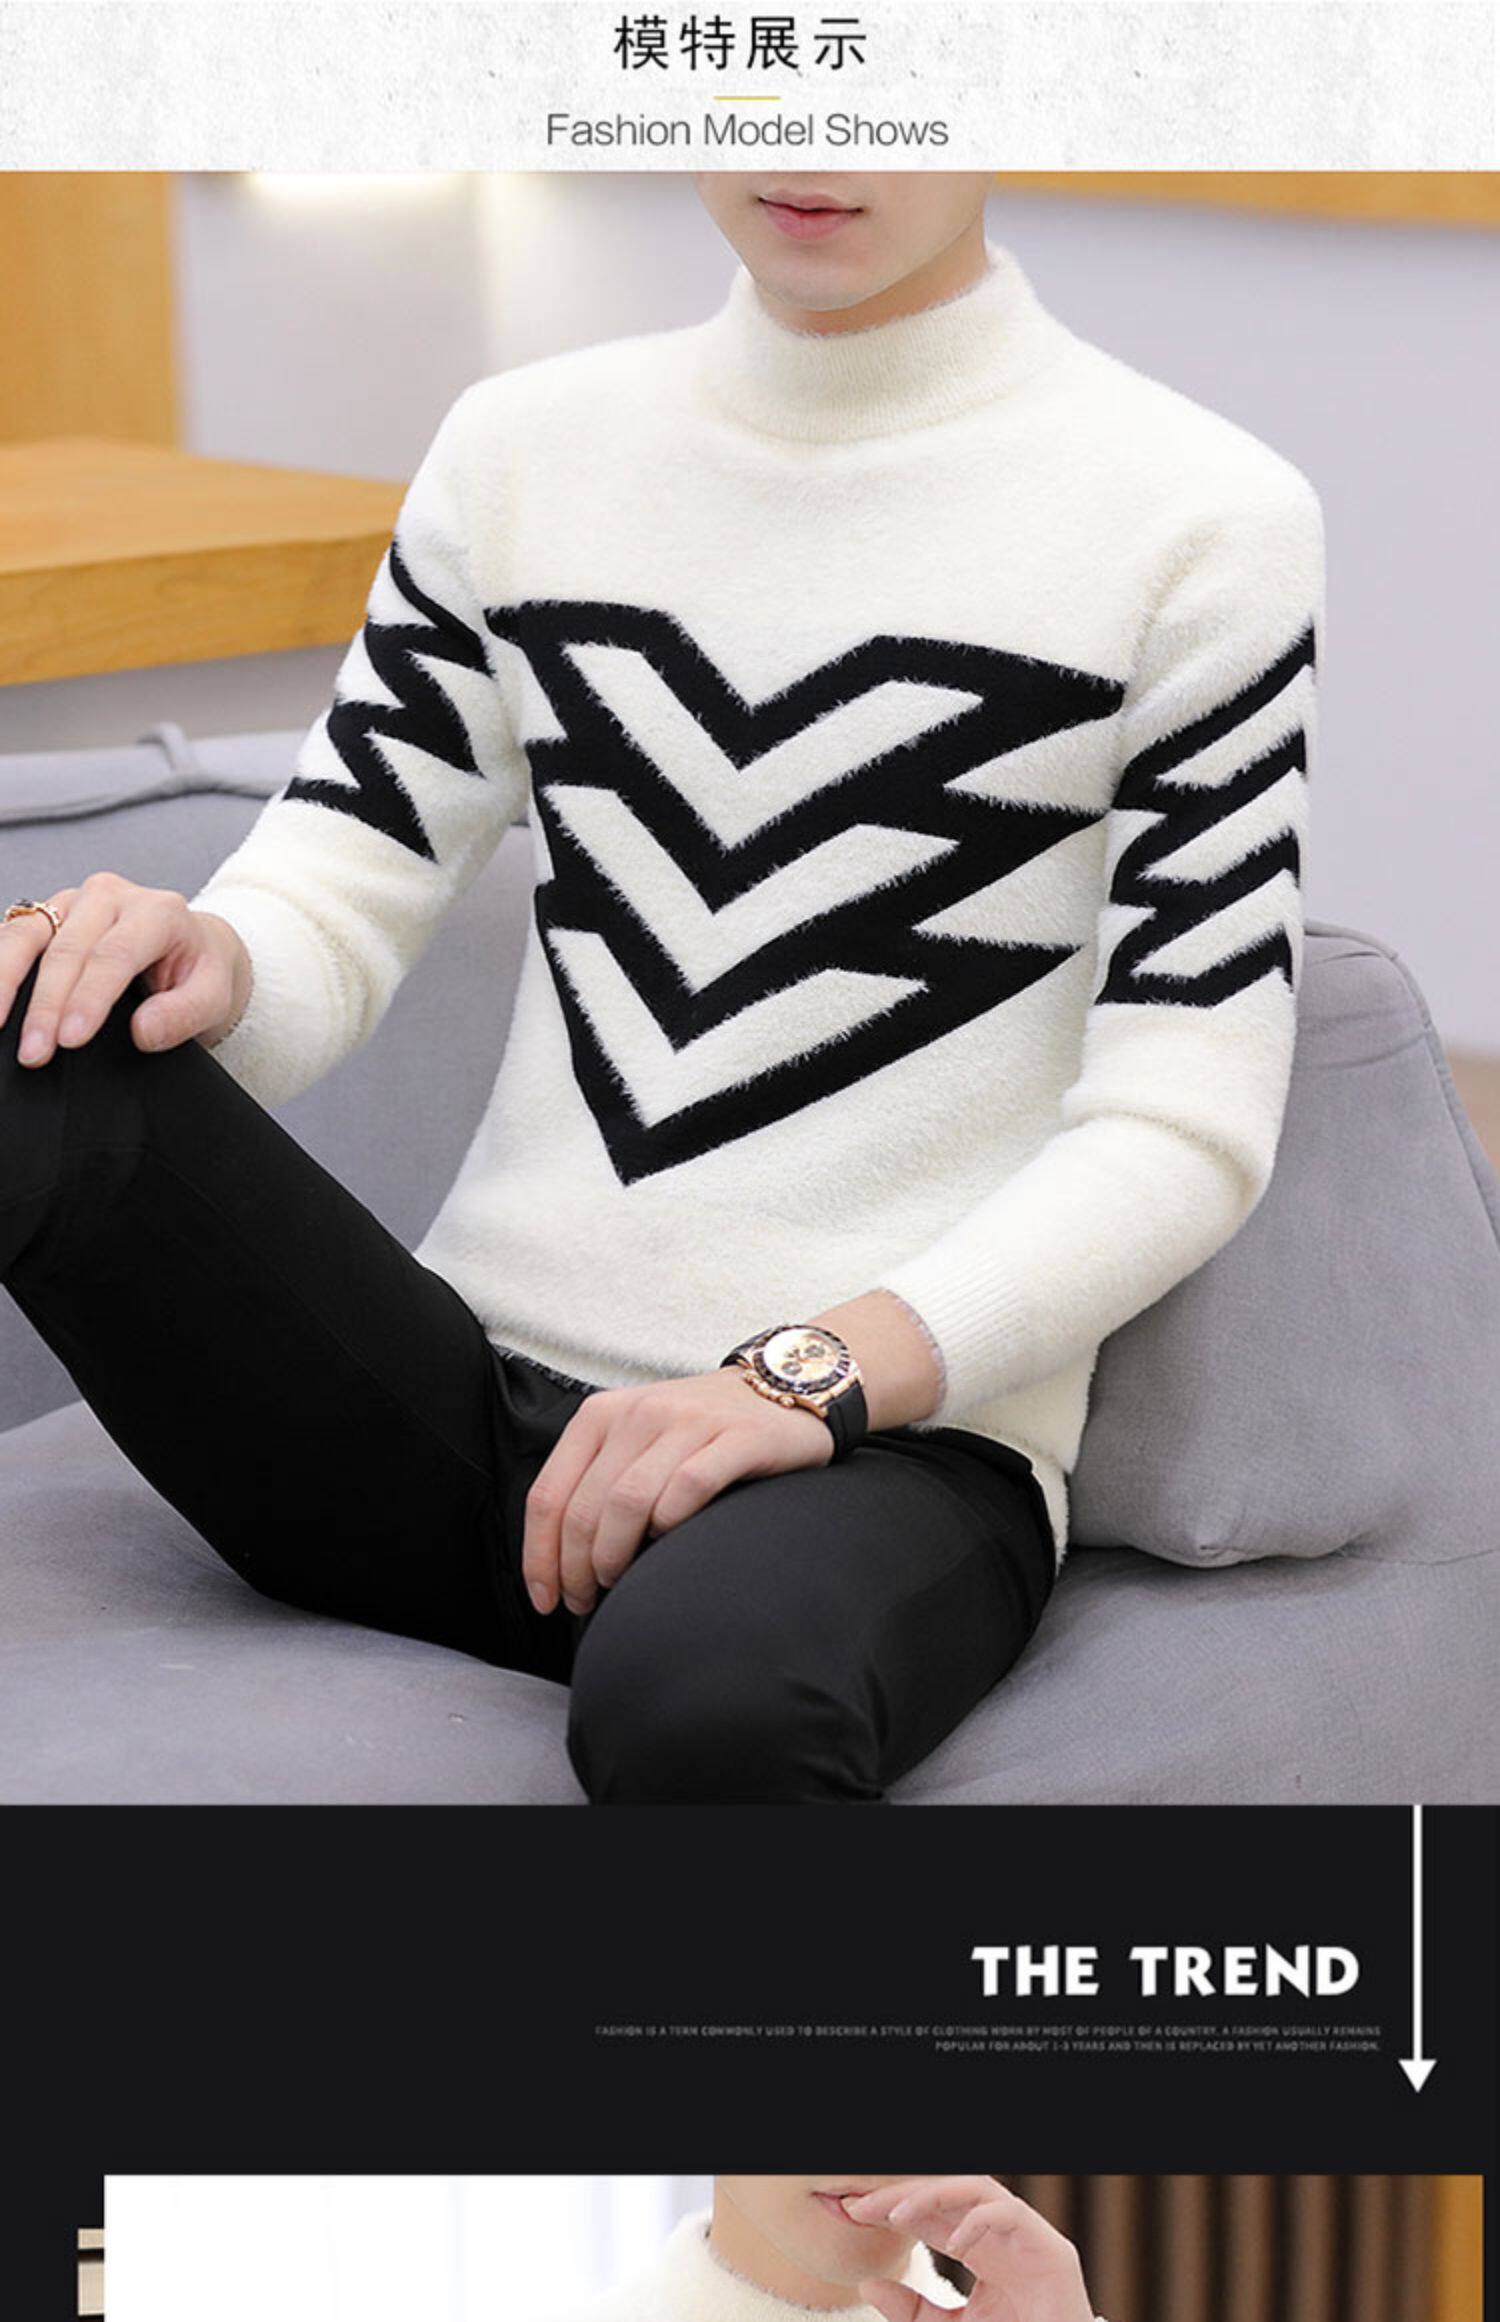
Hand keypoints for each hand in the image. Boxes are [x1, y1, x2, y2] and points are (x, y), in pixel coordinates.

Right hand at [0, 874, 251, 1064]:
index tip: (70, 1039)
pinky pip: (12, 936)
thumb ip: (185, 1014)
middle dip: (45, 1007)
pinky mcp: (47, 915)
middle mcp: (110, 897)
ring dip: (4, 982)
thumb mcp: (214, 997)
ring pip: (26, 935)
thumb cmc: (199, 972)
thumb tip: (143, 1032)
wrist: (192, 947)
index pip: (115, 955)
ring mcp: (73, 902)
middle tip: (33, 1054)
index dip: (89, 998)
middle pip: (66, 950)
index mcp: (157, 911)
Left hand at [521, 1367, 832, 1615]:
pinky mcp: (737, 1438)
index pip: (549, 1493)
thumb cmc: (698, 1430)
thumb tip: (558, 1559)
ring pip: (629, 1500)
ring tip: (618, 1583)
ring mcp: (689, 1423)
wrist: (779, 1390)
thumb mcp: (634, 1440)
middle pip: (585, 1506)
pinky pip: (690, 1486)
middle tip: (584, 1601)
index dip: (539, 1555)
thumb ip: (595, 1482)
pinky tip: (668, 1542)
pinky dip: (671, 1522)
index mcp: (601, 1415)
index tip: (544, 1598)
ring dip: (615, 1555)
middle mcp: (639, 1413)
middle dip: (575, 1568)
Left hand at [844, 2178, 1093, 2321]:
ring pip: (975, 2190)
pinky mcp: (1052, 2249)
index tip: (852, 2213)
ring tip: (897, 2215)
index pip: (930, 2213)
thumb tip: (866, 2285)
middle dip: (903, 2195)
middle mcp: (1000, 2234)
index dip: (892, 2208)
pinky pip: (1010, 2215)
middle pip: (947, 2193)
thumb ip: (912, 2309)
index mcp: (979, 2247)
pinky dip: (979, 2222)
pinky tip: (955, 2245)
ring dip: (933, 2196)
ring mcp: (1026, 2237)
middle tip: (861, 2206)